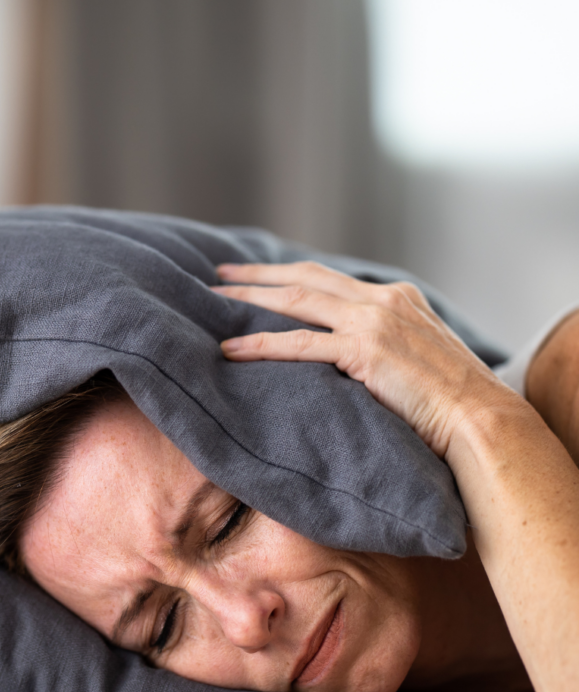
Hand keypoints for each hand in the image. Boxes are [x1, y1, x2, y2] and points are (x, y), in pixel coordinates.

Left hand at [214, 261, 510, 458]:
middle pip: (305, 277)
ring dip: (249, 298)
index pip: (330, 278)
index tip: (259, 275)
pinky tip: (232, 349)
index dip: (290, 274)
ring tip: (213, 298)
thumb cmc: (452, 401)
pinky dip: (260, 345)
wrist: (480, 418)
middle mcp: (382, 299)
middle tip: (221, 273)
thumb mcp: (418, 356)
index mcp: (396, 296)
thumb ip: (385, 344)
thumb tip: (348, 358)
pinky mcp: (364, 350)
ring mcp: (373, 321)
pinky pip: (300, 344)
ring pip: (296, 301)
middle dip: (258, 274)